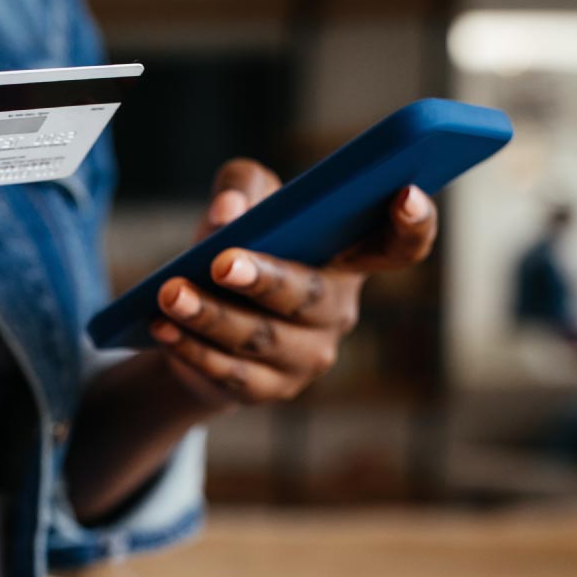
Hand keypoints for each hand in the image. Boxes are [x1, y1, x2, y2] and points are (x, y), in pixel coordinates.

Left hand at [150, 158, 436, 406]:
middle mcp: (338, 310)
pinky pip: (232, 373)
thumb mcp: (243, 206)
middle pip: (310, 296)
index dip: (413, 224)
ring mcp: (309, 356)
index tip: (406, 193)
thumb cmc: (237, 251)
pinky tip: (163, 326)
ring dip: (211, 316)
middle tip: (221, 263)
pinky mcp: (270, 389)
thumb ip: (242, 186)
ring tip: (170, 292)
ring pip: (262, 338)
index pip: (401, 246)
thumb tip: (230, 213)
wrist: (201, 324)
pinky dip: (193, 348)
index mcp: (348, 258)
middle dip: (264, 279)